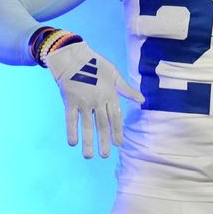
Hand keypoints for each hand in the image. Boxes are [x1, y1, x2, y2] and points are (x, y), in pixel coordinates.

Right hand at [45, 42, 143, 157]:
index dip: (117, 131)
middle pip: (102, 124)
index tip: (119, 144)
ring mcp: (83, 102)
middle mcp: (98, 100)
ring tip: (89, 156)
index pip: (116, 117)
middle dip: (104, 141)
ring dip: (88, 141)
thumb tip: (142, 100)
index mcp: (110, 94)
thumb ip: (127, 90)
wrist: (74, 57)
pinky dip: (72, 131)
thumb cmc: (97, 65)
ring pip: (87, 125)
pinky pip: (71, 119)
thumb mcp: (115, 75)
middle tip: (105, 155)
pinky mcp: (70, 102)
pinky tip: (73, 143)